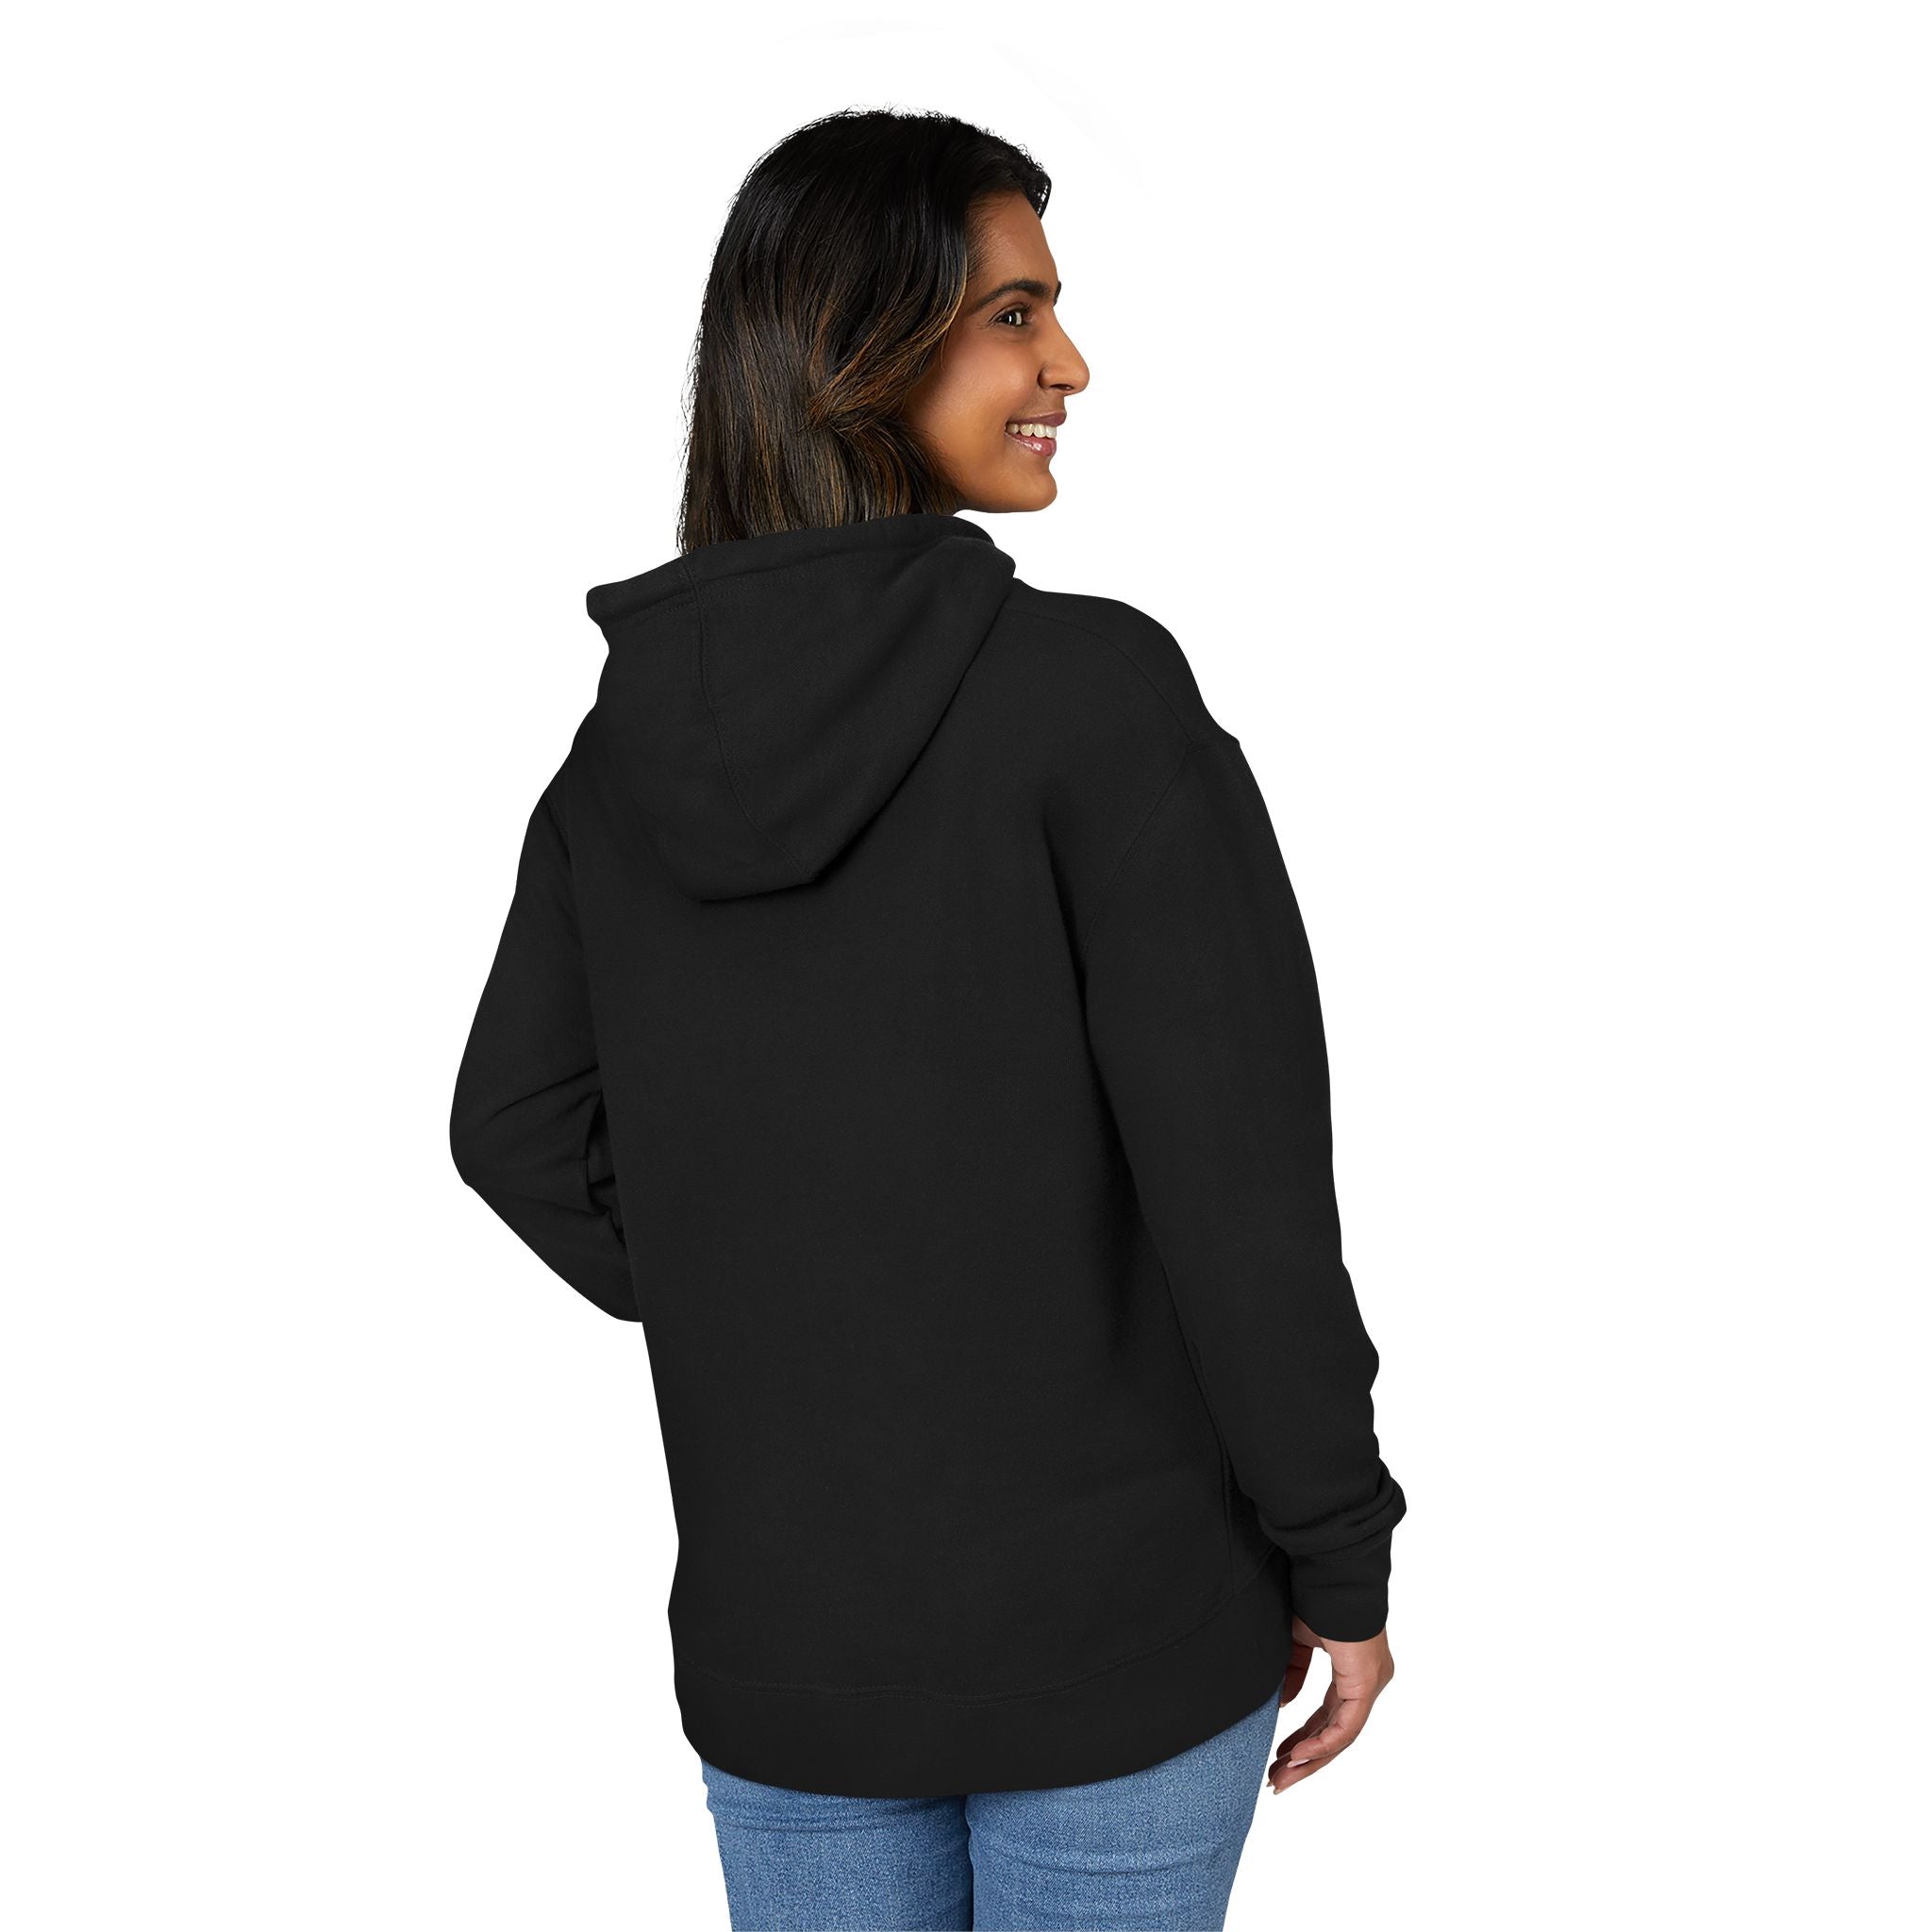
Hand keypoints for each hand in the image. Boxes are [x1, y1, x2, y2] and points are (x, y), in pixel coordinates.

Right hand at [1264, 1614, 1394, 1793]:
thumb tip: (1282, 1704)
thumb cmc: (1313, 1597)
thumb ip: (1291, 1674)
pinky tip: (1298, 1756)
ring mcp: (1369, 1684)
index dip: (1303, 1738)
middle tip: (1276, 1779)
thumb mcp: (1295, 1642)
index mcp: (1352, 1671)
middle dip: (1303, 1758)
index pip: (1329, 1716)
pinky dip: (1321, 1744)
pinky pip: (1346, 1727)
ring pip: (1341, 1737)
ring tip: (1280, 1778)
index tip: (1278, 1757)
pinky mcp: (1366, 1684)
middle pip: (1334, 1734)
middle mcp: (1366, 1682)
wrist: (1328, 1573)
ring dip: (1309, 1760)